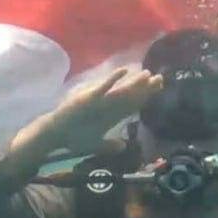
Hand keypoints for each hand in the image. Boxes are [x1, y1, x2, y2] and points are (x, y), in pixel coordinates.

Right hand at [40, 66, 163, 154]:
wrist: (56, 136)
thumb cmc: (74, 138)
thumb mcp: (96, 145)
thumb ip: (109, 145)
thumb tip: (124, 146)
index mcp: (111, 115)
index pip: (133, 104)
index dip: (147, 96)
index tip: (159, 88)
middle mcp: (108, 106)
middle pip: (131, 95)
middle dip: (146, 88)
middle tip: (161, 78)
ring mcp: (99, 101)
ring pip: (121, 91)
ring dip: (134, 83)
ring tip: (147, 75)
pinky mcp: (89, 99)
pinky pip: (103, 89)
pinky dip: (113, 80)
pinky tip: (123, 71)